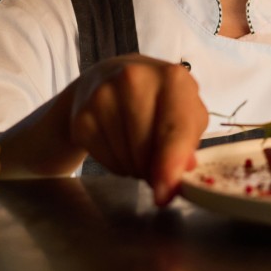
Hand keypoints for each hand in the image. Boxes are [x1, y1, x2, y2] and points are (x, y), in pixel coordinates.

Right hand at [68, 54, 207, 205]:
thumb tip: (174, 181)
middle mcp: (136, 80)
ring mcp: (103, 96)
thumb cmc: (158, 99)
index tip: (166, 192)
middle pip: (146, 150)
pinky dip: (115, 164)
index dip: (171, 165)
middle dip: (154, 170)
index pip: (175, 129)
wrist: (109, 78)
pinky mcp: (82, 116)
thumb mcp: (186, 112)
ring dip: (135, 168)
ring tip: (138, 149)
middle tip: (157, 164)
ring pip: (124, 158)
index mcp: (173, 78)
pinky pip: (103, 160)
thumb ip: (188, 144)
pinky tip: (120, 145)